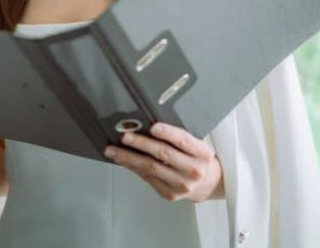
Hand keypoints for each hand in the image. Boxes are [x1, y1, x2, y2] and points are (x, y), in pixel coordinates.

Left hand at [104, 122, 223, 202]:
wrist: (207, 183)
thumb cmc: (195, 158)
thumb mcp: (195, 145)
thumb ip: (177, 136)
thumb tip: (146, 124)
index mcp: (202, 153)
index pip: (183, 140)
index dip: (168, 132)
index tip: (153, 126)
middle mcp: (193, 170)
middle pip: (163, 154)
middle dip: (141, 143)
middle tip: (124, 136)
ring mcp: (181, 184)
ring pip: (150, 167)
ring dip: (128, 157)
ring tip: (113, 150)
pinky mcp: (169, 194)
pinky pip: (146, 177)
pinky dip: (132, 167)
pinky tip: (122, 160)